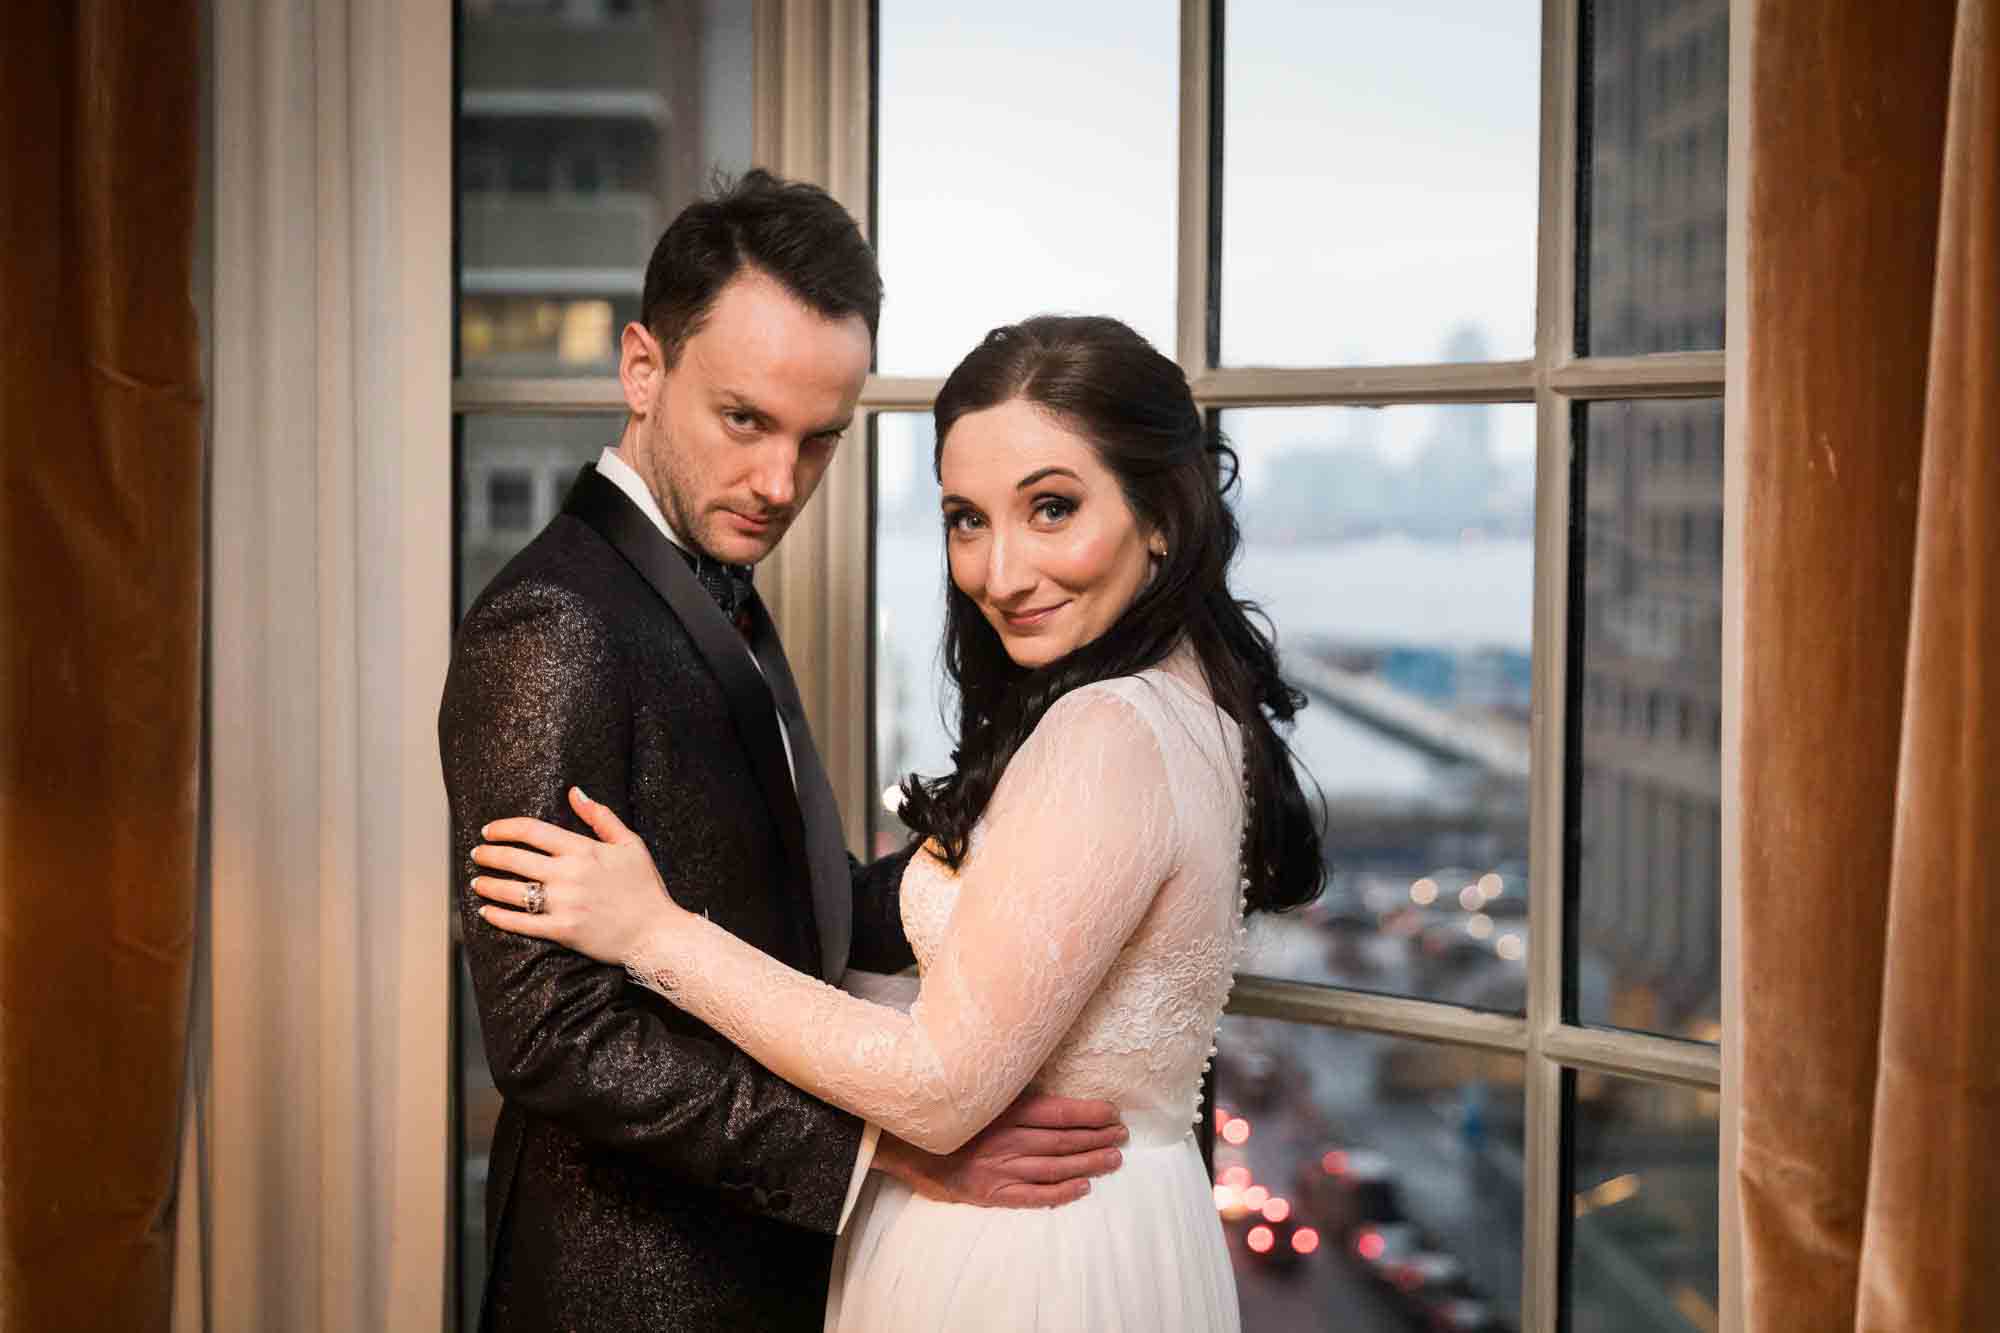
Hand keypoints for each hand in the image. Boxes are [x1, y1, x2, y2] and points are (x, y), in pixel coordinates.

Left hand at [471, 786, 683, 964]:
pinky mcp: (562, 931)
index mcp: (583, 849)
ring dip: (488, 885)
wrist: (656, 932)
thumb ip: (601, 816)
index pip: (532, 831)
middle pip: (515, 858)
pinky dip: (499, 917)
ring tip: (477, 882)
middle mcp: (569, 874)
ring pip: (512, 890)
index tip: (489, 831)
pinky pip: (521, 923)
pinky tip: (486, 912)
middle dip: (489, 855)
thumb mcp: (630, 843)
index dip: (504, 828)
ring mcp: (564, 903)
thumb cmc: (644, 887)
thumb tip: (575, 792)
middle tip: (477, 854)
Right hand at [872, 1092, 1126, 1208]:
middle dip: (1097, 1138)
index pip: (1058, 1112)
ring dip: (1088, 1164)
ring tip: (1114, 1160)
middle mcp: (1005, 1138)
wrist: (900, 1141)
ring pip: (1054, 1167)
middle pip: (1062, 1140)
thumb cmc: (942, 1111)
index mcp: (1003, 1109)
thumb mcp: (976, 1090)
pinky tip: (1082, 1188)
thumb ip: (1008, 1091)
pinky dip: (1059, 1193)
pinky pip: (1031, 1195)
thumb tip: (1043, 1082)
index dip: (1089, 1114)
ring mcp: (998, 1168)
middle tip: (1123, 1136)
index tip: (1114, 1113)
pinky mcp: (989, 1192)